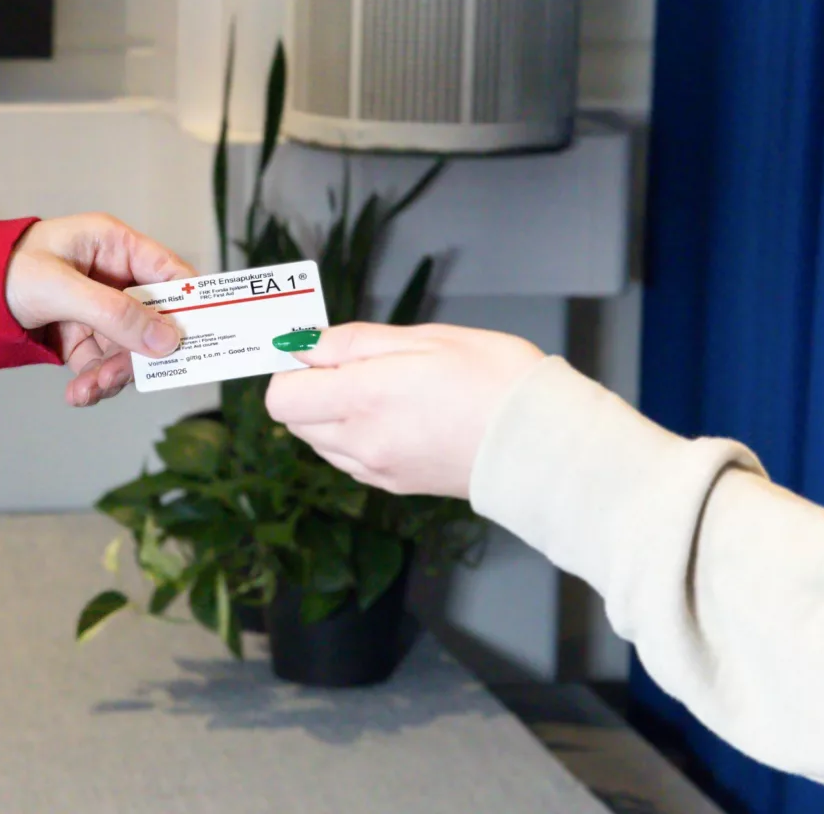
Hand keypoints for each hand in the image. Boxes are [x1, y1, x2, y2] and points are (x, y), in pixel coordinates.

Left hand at [5, 213, 195, 406]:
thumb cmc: (2, 271)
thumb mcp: (61, 289)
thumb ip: (115, 313)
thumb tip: (167, 341)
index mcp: (113, 246)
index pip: (170, 273)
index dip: (190, 304)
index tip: (200, 337)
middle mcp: (112, 277)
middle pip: (152, 320)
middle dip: (139, 353)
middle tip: (123, 376)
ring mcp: (97, 309)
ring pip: (129, 349)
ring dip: (113, 375)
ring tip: (88, 390)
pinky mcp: (80, 337)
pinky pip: (103, 364)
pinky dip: (95, 383)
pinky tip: (78, 394)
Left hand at [265, 323, 543, 497]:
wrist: (543, 443)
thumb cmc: (495, 379)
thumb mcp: (424, 338)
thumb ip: (353, 342)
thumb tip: (303, 344)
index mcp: (362, 398)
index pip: (281, 396)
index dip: (293, 368)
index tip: (319, 351)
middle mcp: (360, 441)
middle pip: (294, 420)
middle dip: (312, 389)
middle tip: (358, 365)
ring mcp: (376, 469)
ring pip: (319, 441)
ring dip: (332, 414)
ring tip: (384, 390)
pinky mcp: (394, 484)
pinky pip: (349, 460)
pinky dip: (355, 437)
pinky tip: (395, 416)